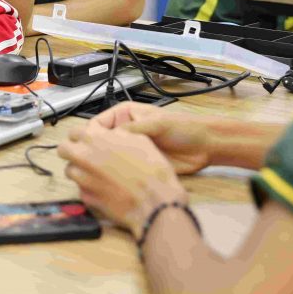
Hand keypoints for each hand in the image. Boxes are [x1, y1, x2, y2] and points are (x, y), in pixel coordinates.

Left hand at [58, 121, 185, 232]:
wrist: (154, 201)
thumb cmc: (151, 171)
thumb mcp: (138, 140)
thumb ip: (116, 134)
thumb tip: (110, 134)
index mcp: (96, 139)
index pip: (73, 131)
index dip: (81, 136)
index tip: (87, 140)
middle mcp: (84, 157)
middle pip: (63, 149)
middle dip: (71, 151)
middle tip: (84, 155)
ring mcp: (82, 178)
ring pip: (69, 170)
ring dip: (79, 170)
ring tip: (96, 173)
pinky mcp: (86, 197)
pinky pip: (80, 189)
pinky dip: (88, 188)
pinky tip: (103, 188)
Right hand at [90, 102, 211, 174]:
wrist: (204, 147)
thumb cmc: (183, 128)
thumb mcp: (155, 124)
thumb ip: (131, 129)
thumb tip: (107, 139)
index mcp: (125, 115)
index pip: (97, 124)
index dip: (91, 136)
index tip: (88, 148)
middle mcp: (125, 131)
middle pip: (100, 141)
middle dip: (96, 151)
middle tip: (94, 163)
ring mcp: (131, 148)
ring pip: (109, 157)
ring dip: (106, 164)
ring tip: (104, 173)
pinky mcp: (138, 163)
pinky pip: (121, 169)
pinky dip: (117, 173)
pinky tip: (116, 179)